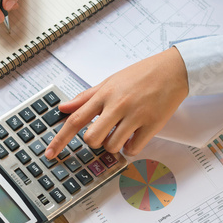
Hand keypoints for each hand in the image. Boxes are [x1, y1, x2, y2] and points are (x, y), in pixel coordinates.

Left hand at [45, 47, 188, 158]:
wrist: (172, 70)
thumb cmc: (140, 75)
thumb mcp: (109, 81)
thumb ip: (85, 97)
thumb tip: (63, 107)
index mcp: (104, 94)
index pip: (75, 119)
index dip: (60, 139)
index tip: (50, 153)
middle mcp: (117, 105)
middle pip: (92, 138)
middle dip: (94, 141)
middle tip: (103, 132)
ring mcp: (135, 116)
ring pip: (112, 146)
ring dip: (114, 145)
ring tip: (122, 132)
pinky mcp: (152, 125)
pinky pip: (133, 148)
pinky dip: (130, 148)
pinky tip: (133, 137)